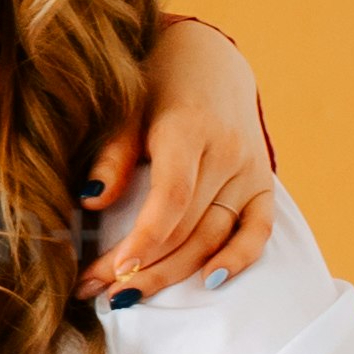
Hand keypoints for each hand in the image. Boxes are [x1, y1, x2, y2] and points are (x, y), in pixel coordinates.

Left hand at [77, 15, 273, 302]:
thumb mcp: (126, 108)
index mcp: (188, 129)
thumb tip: (91, 203)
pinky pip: (258, 229)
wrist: (208, 58)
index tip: (110, 271)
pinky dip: (238, 259)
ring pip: (215, 236)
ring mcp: (249, 170)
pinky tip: (209, 282)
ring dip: (174, 272)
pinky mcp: (262, 183)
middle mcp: (226, 153)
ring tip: (129, 294)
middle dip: (143, 266)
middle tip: (99, 292)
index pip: (171, 198)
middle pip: (188, 227)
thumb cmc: (155, 85)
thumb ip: (113, 156)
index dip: (143, 239)